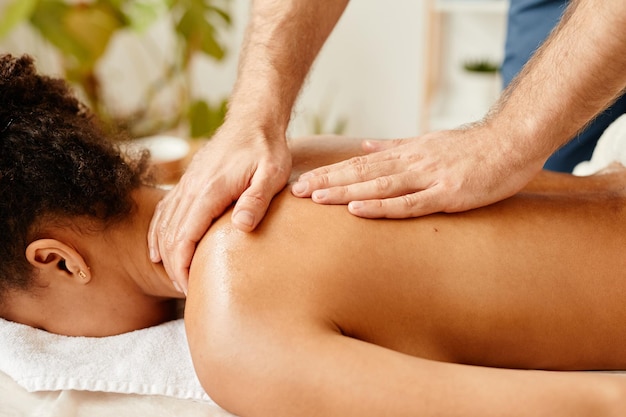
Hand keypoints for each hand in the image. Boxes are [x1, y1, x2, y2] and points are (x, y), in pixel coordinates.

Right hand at [149, 127, 291, 293]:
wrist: (253, 120)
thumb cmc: (266, 148)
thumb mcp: (272, 173)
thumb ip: (256, 200)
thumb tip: (241, 227)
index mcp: (209, 190)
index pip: (185, 236)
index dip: (183, 266)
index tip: (190, 288)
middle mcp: (191, 188)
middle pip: (170, 236)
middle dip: (173, 267)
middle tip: (187, 292)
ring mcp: (186, 184)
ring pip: (164, 225)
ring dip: (165, 254)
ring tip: (176, 278)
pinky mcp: (188, 182)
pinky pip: (164, 211)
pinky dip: (157, 233)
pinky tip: (156, 250)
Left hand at [291, 126, 544, 217]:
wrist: (513, 142)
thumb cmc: (473, 147)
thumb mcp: (428, 142)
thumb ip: (395, 147)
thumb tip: (365, 147)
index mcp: (406, 154)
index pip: (360, 164)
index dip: (331, 172)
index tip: (305, 181)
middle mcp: (412, 163)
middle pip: (362, 173)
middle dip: (328, 182)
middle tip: (297, 192)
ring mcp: (429, 178)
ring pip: (378, 186)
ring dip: (345, 192)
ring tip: (316, 199)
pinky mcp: (447, 194)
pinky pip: (409, 204)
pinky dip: (381, 207)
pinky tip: (358, 210)